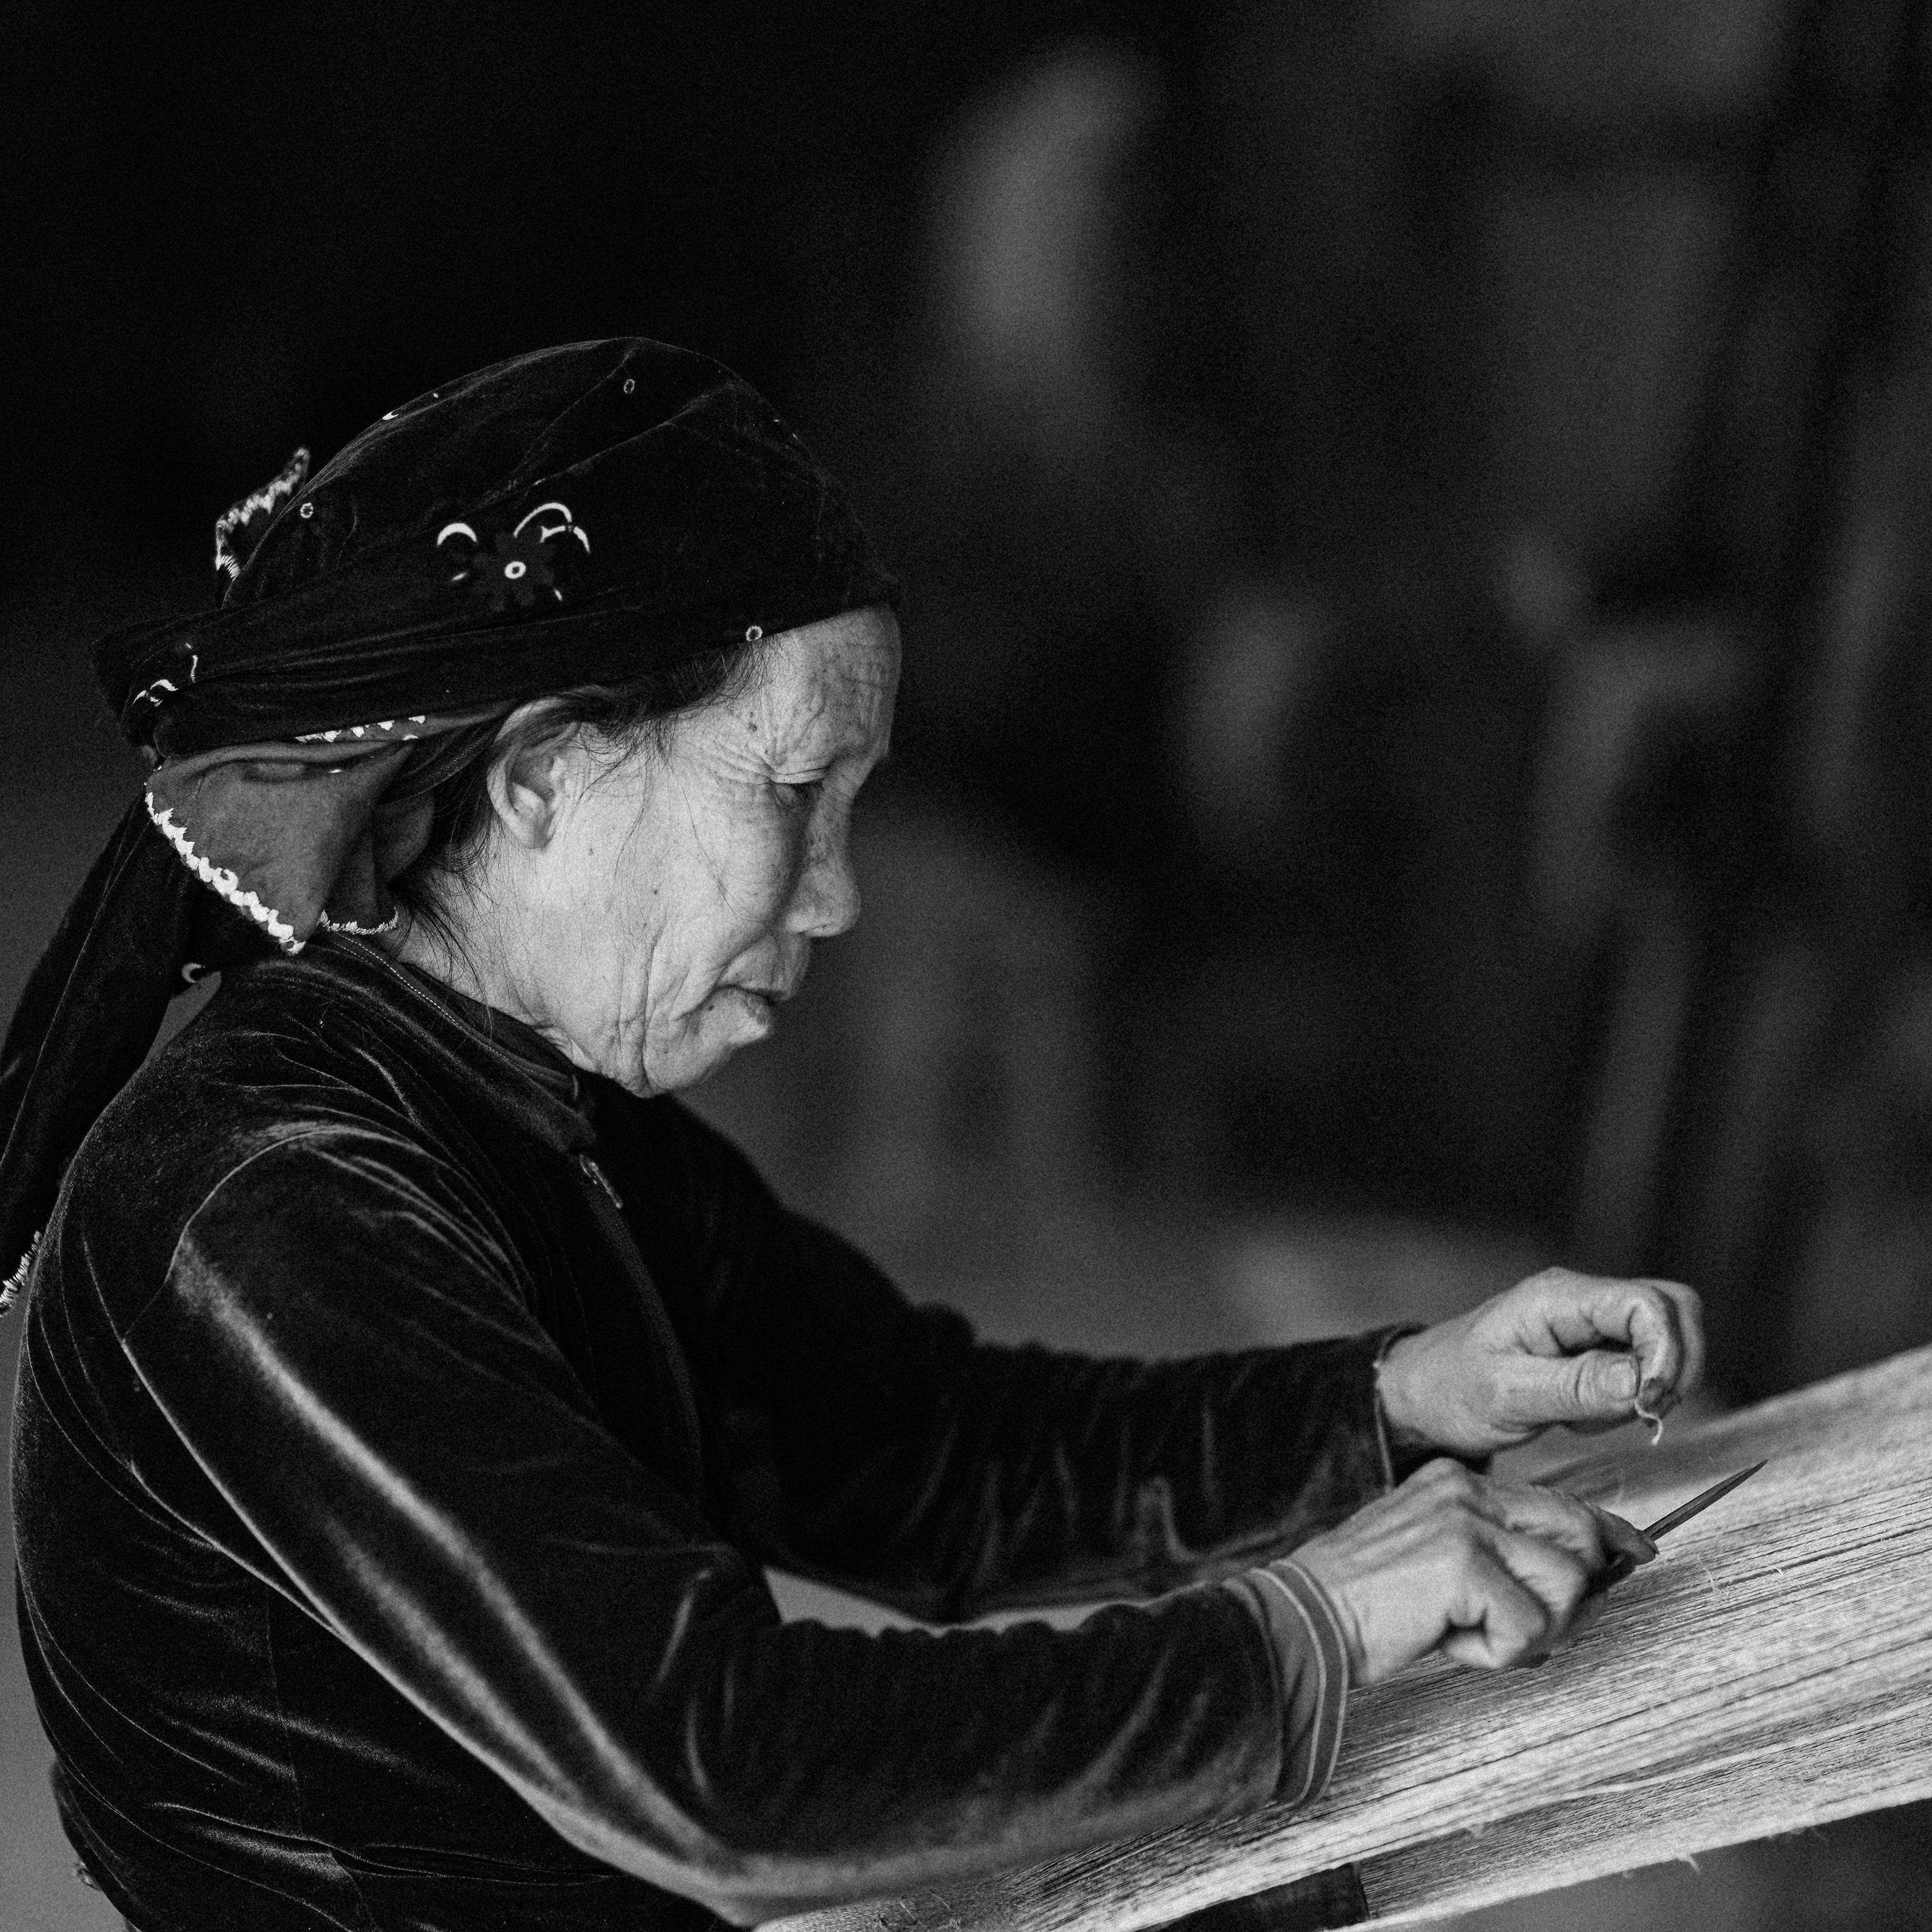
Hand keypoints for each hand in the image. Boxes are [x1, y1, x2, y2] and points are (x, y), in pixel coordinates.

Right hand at [1291, 1460, 1654, 1684]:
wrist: (1305, 1618)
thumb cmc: (1369, 1603)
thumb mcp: (1438, 1559)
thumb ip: (1497, 1552)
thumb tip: (1580, 1576)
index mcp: (1458, 1482)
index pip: (1558, 1499)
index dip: (1607, 1531)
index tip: (1639, 1551)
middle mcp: (1466, 1489)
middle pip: (1579, 1532)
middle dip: (1574, 1593)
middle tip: (1530, 1629)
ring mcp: (1465, 1522)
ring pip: (1565, 1585)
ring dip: (1530, 1632)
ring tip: (1467, 1634)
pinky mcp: (1464, 1565)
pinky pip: (1530, 1627)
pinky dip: (1497, 1653)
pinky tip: (1449, 1642)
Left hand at [1375, 1267, 1703, 1457]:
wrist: (1423, 1394)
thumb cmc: (1453, 1389)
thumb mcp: (1509, 1395)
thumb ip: (1577, 1386)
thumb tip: (1642, 1382)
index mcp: (1558, 1298)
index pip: (1649, 1303)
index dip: (1667, 1353)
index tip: (1649, 1404)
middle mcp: (1581, 1300)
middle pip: (1673, 1309)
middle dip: (1674, 1366)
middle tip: (1639, 1413)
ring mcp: (1590, 1322)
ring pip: (1665, 1340)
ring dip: (1651, 1387)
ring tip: (1590, 1417)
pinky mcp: (1593, 1348)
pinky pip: (1641, 1366)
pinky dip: (1632, 1397)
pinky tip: (1584, 1415)